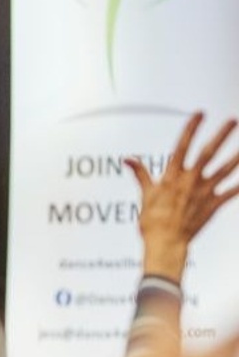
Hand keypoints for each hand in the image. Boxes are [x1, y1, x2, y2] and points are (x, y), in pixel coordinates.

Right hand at [126, 112, 238, 281]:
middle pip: (209, 152)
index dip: (192, 128)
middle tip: (232, 121)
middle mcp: (190, 180)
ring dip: (237, 156)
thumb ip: (141, 174)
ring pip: (225, 170)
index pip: (183, 146)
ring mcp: (204, 192)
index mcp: (173, 176)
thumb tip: (128, 159)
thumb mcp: (145, 194)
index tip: (200, 114)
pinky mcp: (213, 205)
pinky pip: (231, 192)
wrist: (166, 243)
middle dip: (221, 135)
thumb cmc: (152, 221)